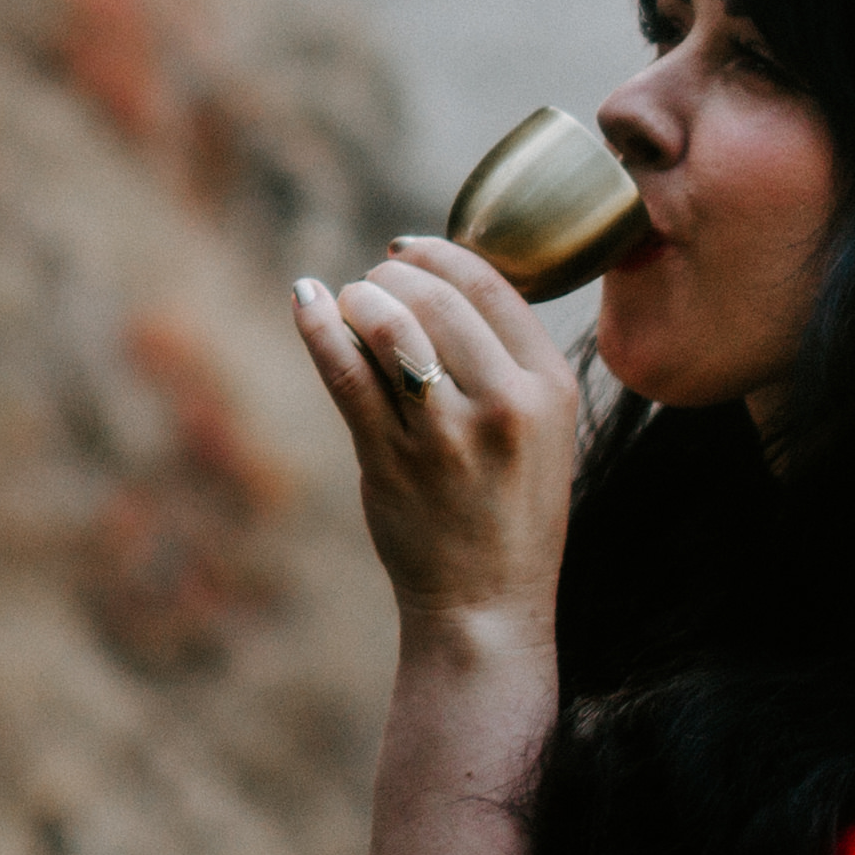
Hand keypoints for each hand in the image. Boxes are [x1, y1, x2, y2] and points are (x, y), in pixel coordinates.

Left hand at [293, 239, 588, 636]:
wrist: (487, 604)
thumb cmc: (509, 508)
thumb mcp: (542, 428)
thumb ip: (504, 360)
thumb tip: (438, 280)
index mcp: (550, 387)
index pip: (492, 285)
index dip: (440, 254)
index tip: (408, 249)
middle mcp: (506, 404)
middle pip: (436, 298)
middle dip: (392, 275)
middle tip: (372, 282)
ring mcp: (445, 434)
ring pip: (389, 328)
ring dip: (357, 299)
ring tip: (344, 302)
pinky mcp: (390, 460)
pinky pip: (345, 374)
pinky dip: (317, 328)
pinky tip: (304, 303)